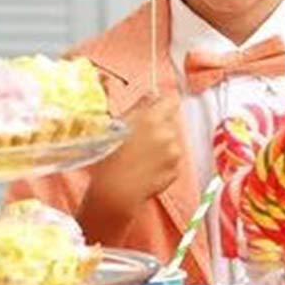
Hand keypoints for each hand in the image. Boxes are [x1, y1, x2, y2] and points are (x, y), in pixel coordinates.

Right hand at [89, 92, 183, 208]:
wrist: (115, 191)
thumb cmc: (109, 157)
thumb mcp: (118, 125)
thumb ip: (139, 106)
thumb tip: (152, 94)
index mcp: (152, 119)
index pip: (171, 100)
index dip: (163, 103)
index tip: (156, 107)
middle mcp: (168, 134)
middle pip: (172, 121)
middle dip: (161, 125)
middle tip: (141, 136)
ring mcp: (174, 154)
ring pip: (173, 141)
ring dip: (163, 144)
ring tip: (141, 155)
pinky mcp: (176, 171)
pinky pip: (172, 160)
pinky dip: (163, 161)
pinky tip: (146, 168)